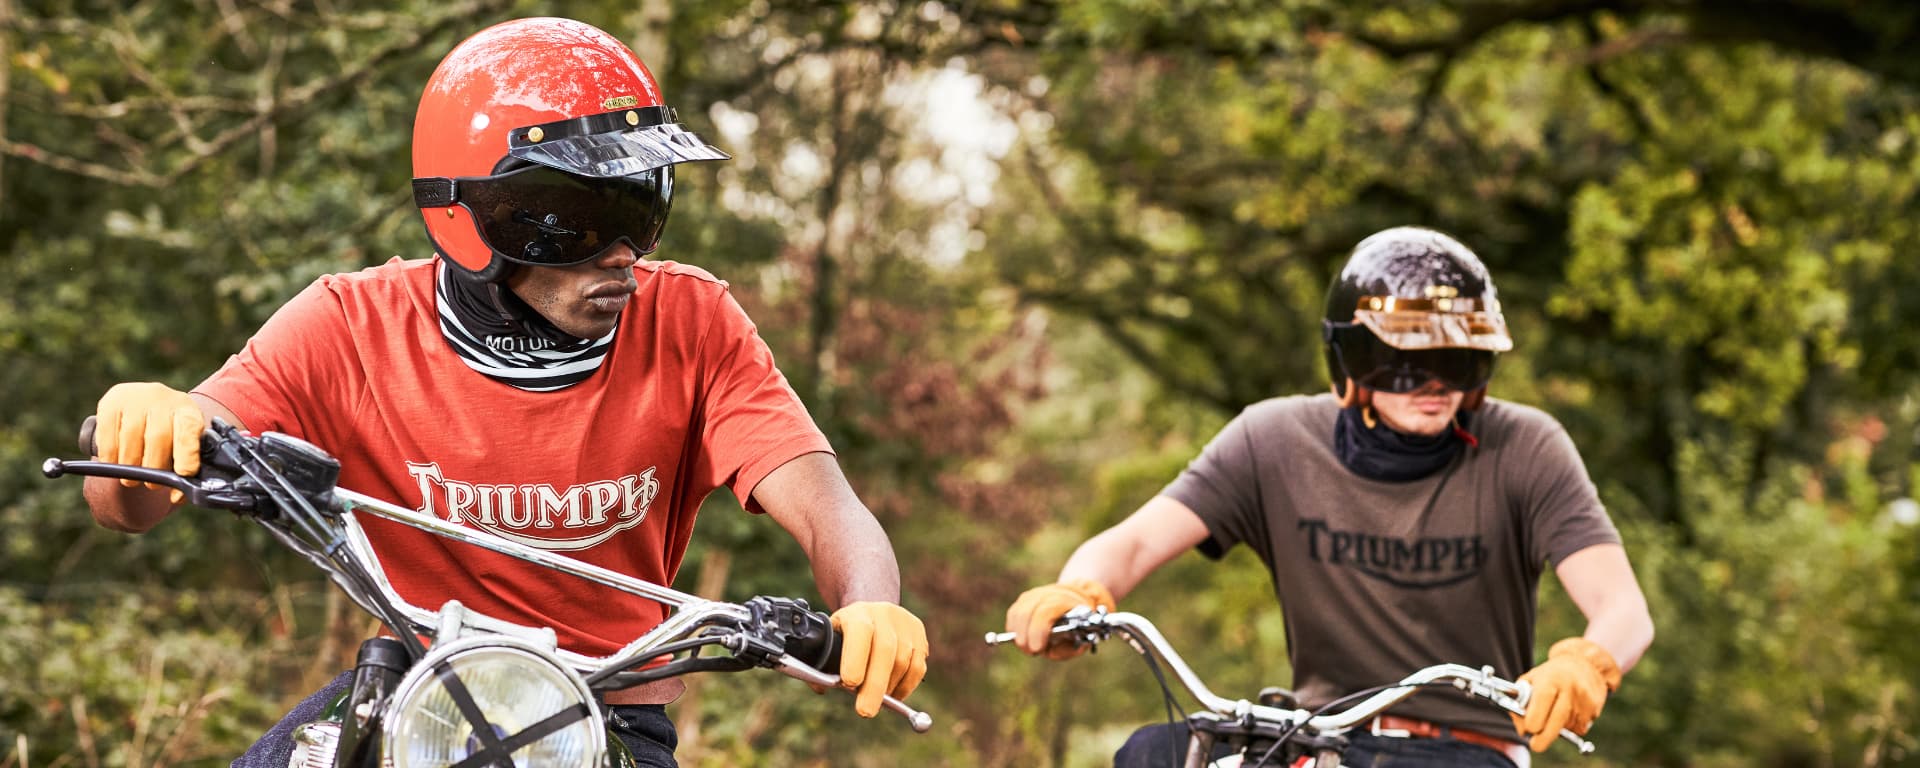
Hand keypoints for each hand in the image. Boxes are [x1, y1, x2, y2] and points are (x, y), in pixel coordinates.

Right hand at [95, 382, 203, 503]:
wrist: (148, 403)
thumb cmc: (170, 432)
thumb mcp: (184, 443)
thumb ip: (185, 467)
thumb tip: (178, 496)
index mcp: (187, 410)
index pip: (190, 431)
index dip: (187, 455)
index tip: (184, 475)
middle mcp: (162, 398)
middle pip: (157, 438)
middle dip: (154, 468)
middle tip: (152, 484)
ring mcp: (135, 397)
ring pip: (131, 439)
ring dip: (130, 467)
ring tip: (133, 479)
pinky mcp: (110, 402)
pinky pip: (108, 437)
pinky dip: (110, 458)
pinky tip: (115, 464)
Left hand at [829, 602, 928, 717]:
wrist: (872, 612)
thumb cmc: (845, 634)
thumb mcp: (830, 639)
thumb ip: (822, 663)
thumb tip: (821, 687)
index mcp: (857, 613)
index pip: (860, 631)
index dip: (856, 658)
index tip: (849, 684)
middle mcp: (883, 614)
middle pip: (885, 650)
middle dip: (875, 685)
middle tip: (865, 711)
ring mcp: (904, 623)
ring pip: (902, 661)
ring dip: (888, 687)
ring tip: (875, 700)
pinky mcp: (919, 635)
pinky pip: (917, 667)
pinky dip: (905, 687)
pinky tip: (892, 694)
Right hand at [1003, 578, 1114, 658]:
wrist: (1078, 603)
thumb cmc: (1081, 626)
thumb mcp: (1084, 640)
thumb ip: (1070, 648)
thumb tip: (1050, 651)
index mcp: (1069, 601)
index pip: (1047, 610)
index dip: (1038, 630)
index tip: (1037, 649)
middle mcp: (1050, 593)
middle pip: (1028, 610)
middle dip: (1025, 635)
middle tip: (1030, 651)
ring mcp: (1036, 594)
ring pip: (1018, 611)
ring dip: (1018, 633)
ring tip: (1026, 647)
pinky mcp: (1025, 598)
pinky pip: (1013, 613)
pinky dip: (1014, 628)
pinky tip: (1021, 638)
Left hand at [1511, 637, 1621, 751]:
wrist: (1584, 663)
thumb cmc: (1550, 674)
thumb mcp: (1531, 680)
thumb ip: (1520, 702)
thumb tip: (1522, 730)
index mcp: (1550, 680)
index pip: (1540, 706)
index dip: (1532, 722)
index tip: (1528, 729)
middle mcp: (1569, 689)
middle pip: (1555, 722)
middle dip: (1544, 738)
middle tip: (1536, 745)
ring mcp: (1584, 699)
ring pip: (1567, 728)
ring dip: (1558, 729)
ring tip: (1555, 713)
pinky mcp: (1594, 708)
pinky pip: (1580, 728)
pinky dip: (1571, 727)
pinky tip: (1569, 712)